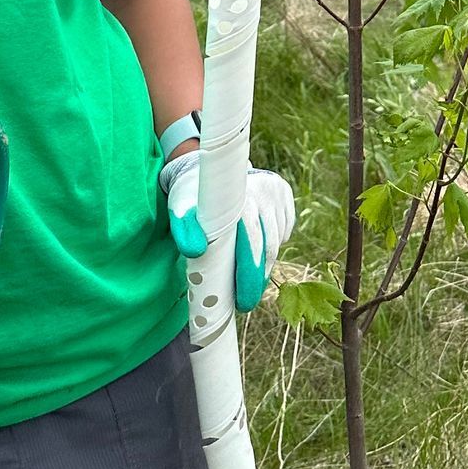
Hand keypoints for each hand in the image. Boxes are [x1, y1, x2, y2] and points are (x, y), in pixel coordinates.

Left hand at [161, 145, 294, 312]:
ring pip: (278, 238)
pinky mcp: (282, 190)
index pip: (251, 243)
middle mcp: (262, 190)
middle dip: (259, 278)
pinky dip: (276, 241)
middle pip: (268, 245)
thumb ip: (185, 231)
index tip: (242, 302)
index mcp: (238, 197)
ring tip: (252, 280)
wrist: (205, 166)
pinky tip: (260, 250)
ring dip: (267, 262)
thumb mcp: (181, 211)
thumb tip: (195, 251)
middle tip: (246, 302)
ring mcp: (274, 189)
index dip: (248, 276)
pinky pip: (285, 226)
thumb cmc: (191, 195)